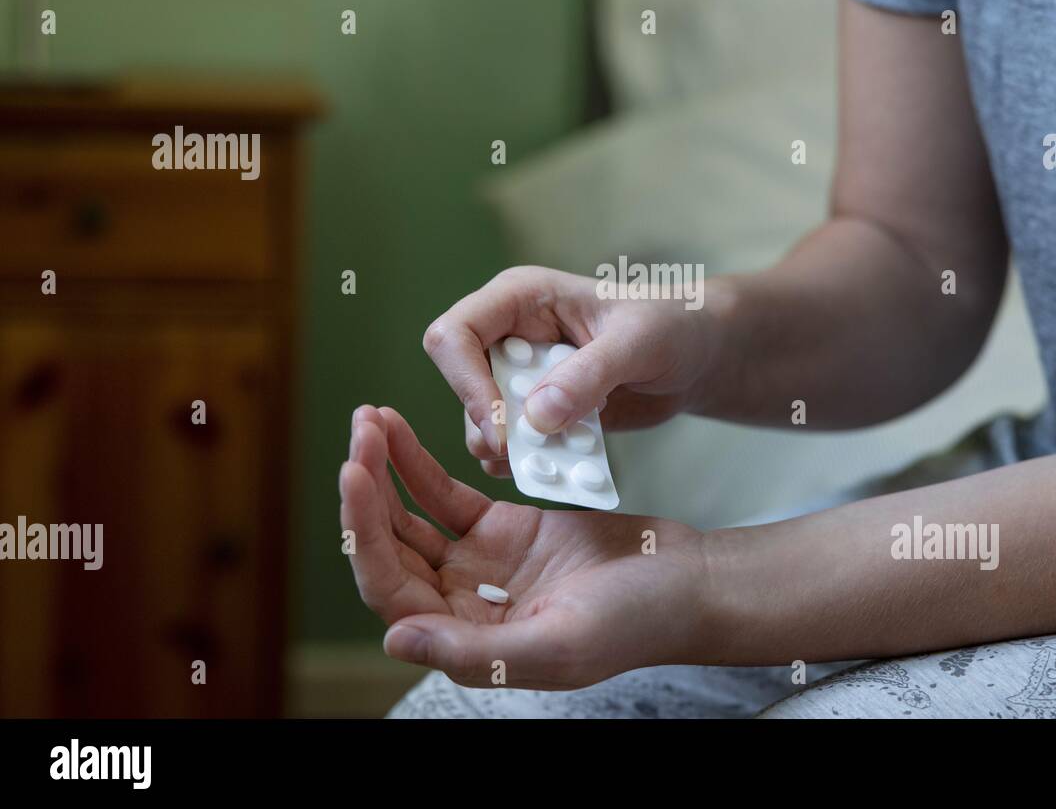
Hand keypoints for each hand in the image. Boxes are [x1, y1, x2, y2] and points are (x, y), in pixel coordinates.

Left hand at [340, 405, 709, 688]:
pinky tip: (397, 430)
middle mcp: (460, 603)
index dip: (366, 535)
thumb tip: (396, 638)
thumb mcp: (560, 643)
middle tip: (358, 433)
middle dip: (366, 491)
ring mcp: (478, 563)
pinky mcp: (500, 527)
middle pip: (392, 546)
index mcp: (465, 638)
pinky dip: (417, 462)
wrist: (685, 581)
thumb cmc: (635, 623)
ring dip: (384, 470)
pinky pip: (444, 493)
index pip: (391, 588)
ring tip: (368, 420)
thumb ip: (478, 651)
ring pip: (410, 515)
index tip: (355, 474)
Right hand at [423, 265, 722, 478]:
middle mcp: (509, 335)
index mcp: (519, 299)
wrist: (697, 355)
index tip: (502, 428)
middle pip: (461, 383)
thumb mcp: (637, 343)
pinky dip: (533, 462)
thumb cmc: (671, 325)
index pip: (454, 336)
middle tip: (524, 455)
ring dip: (512, 449)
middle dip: (487, 424)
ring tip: (554, 462)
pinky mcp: (537, 412)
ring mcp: (520, 376)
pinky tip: (565, 466)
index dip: (466, 384)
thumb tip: (536, 417)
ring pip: (480, 422)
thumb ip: (589, 375)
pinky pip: (513, 445)